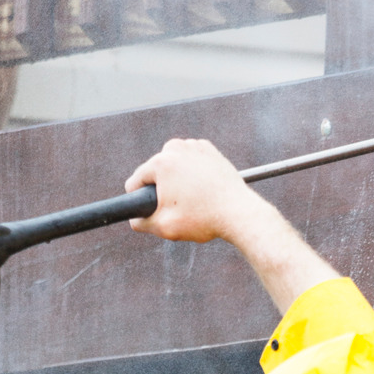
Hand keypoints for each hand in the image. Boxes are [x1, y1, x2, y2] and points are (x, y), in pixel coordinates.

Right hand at [126, 138, 265, 245]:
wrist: (239, 212)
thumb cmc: (203, 219)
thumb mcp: (164, 227)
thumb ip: (141, 223)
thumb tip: (134, 219)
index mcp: (161, 163)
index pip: (136, 181)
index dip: (139, 199)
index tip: (151, 210)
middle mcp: (176, 148)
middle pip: (155, 172)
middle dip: (161, 189)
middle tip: (179, 207)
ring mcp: (194, 146)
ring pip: (173, 166)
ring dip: (177, 180)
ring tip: (192, 200)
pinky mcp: (209, 150)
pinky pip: (191, 162)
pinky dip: (193, 173)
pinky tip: (202, 189)